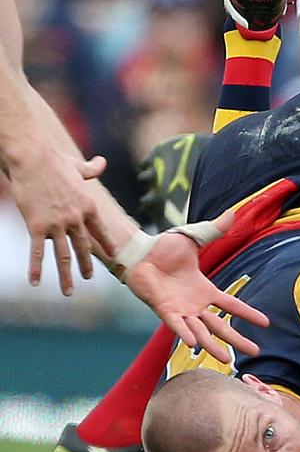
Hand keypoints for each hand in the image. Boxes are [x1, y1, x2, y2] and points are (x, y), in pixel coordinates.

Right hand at [10, 147, 113, 294]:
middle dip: (86, 265)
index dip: (107, 243)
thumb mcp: (77, 166)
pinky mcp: (37, 226)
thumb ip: (92, 169)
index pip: (100, 230)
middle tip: (88, 277)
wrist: (33, 160)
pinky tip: (36, 282)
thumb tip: (102, 162)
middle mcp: (76, 218)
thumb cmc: (54, 162)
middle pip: (83, 247)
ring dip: (66, 275)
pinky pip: (38, 252)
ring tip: (69, 291)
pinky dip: (36, 268)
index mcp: (88, 205)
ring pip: (63, 255)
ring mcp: (57, 224)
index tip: (113, 254)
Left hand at [124, 228, 268, 361]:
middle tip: (256, 351)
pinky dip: (185, 334)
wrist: (140, 253)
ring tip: (228, 360)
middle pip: (221, 326)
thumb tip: (232, 214)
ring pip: (201, 332)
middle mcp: (195, 304)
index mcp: (205, 289)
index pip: (231, 305)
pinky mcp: (164, 309)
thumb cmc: (164, 248)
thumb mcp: (194, 238)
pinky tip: (194, 344)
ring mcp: (180, 310)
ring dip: (213, 346)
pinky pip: (176, 325)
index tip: (266, 323)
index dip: (248, 313)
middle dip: (237, 339)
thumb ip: (213, 230)